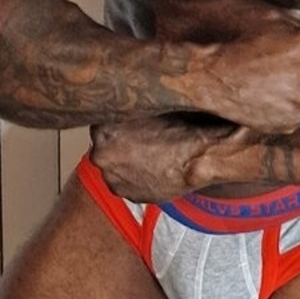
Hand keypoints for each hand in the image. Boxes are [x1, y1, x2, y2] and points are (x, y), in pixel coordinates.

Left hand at [89, 114, 231, 201]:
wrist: (199, 158)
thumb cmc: (179, 129)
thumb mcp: (148, 107)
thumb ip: (128, 108)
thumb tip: (120, 103)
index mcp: (102, 131)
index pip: (100, 124)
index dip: (115, 123)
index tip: (127, 123)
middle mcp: (102, 156)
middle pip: (104, 147)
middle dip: (118, 144)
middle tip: (140, 139)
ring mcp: (114, 179)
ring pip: (115, 167)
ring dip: (127, 162)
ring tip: (150, 154)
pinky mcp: (129, 195)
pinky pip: (128, 183)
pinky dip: (137, 178)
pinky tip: (153, 168)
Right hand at [196, 14, 299, 132]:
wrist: (212, 76)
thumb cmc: (238, 44)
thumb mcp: (270, 20)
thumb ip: (298, 27)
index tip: (295, 52)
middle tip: (279, 68)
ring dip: (299, 91)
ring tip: (271, 85)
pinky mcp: (294, 121)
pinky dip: (289, 109)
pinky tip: (269, 99)